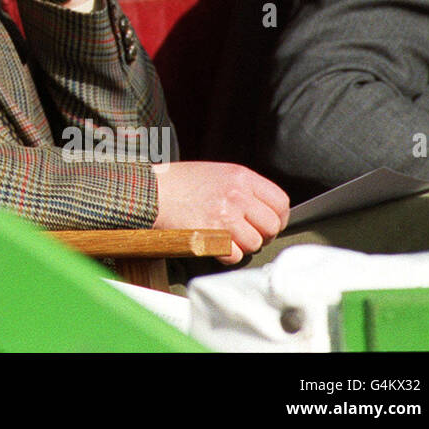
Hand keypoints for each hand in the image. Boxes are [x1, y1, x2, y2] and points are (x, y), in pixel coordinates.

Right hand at [152, 161, 288, 263]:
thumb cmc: (176, 182)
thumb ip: (242, 187)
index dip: (277, 217)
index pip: (280, 202)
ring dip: (242, 246)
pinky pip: (234, 256)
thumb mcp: (215, 172)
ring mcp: (225, 216)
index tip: (268, 223)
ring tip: (225, 238)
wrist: (148, 191)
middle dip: (261, 234)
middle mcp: (237, 195)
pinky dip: (226, 256)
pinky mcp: (212, 236)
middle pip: (271, 226)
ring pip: (254, 243)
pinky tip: (214, 245)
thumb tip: (261, 208)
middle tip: (245, 234)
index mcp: (240, 176)